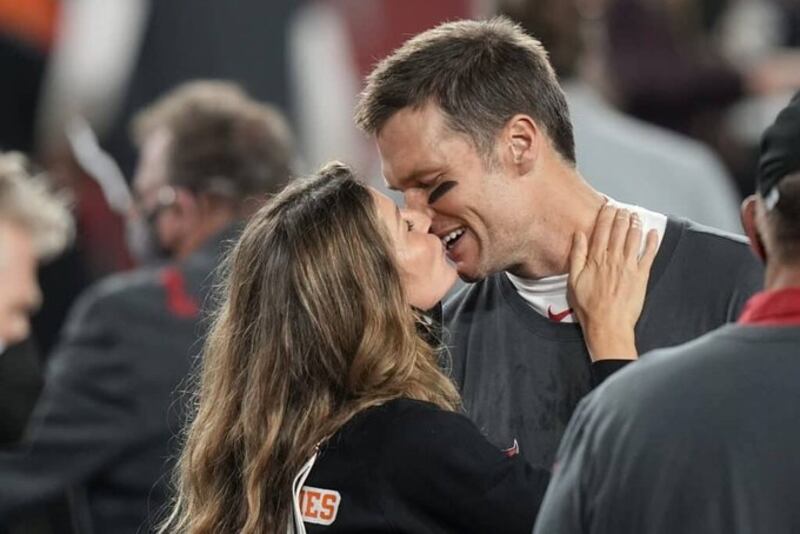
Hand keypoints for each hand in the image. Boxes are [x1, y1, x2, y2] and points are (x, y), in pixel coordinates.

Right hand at [567, 205, 657, 360]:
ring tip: (635, 215)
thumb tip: (579, 236)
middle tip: (623, 208)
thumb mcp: (573, 280)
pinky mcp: (641, 276)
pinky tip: (653, 232)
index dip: (606, 216)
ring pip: (634, 239)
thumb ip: (577, 256)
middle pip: (619, 231)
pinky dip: (652, 242)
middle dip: (622, 216)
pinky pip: (649, 255)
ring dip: (635, 224)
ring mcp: (629, 266)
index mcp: (596, 259)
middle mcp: (613, 259)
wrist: (607, 324)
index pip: (602, 230)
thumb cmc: (588, 306)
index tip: (608, 206)